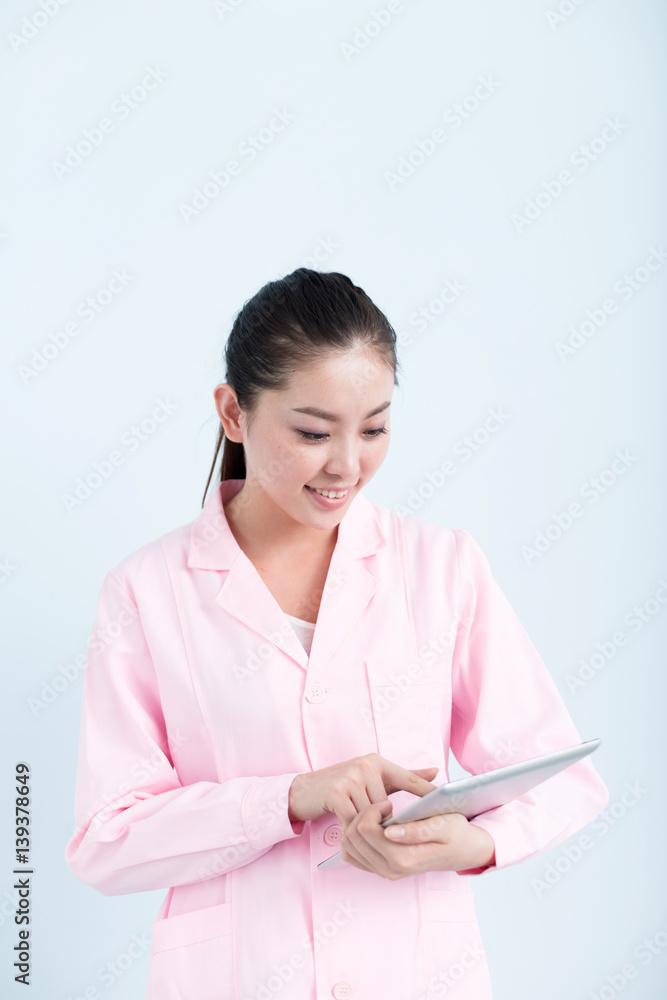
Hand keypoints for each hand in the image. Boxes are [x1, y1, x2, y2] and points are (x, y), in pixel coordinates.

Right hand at [287, 753, 437, 827]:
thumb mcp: (373, 777)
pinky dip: (353, 829)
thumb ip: (404, 776)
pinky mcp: (336, 792)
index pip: (408, 778)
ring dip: (367, 827)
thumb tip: (435, 771)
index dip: (426, 792)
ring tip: (365, 834)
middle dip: (383, 822)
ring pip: (370, 815)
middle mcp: (365, 765)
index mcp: (377, 762)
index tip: (445, 802)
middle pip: (387, 805)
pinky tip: (350, 833)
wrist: (304, 790)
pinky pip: (354, 820)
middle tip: (382, 833)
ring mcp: (350, 778)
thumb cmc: (342, 787)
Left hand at [341, 808, 495, 878]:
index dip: (373, 809)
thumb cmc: (455, 833)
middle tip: (383, 805)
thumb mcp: (444, 825)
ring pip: (348, 844)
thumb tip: (390, 832)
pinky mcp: (378, 869)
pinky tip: (373, 825)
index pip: (366, 829)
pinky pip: (351, 853)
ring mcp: (382, 872)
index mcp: (403, 858)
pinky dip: (355, 836)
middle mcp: (389, 870)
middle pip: (352, 835)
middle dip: (363, 813)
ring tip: (379, 815)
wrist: (463, 850)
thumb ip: (417, 830)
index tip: (389, 802)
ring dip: (357, 823)